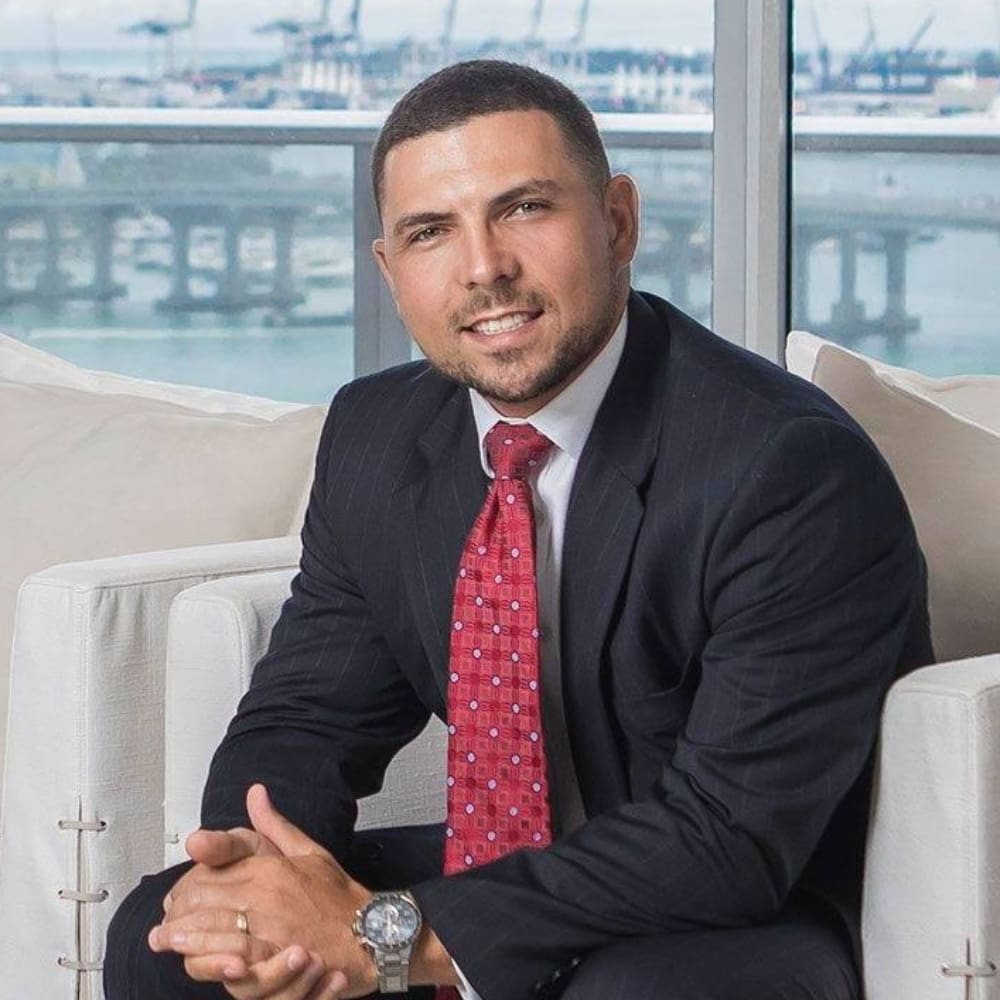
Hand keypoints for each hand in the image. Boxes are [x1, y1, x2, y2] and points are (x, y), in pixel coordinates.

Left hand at [151, 784, 376, 997]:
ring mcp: (267, 927)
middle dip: (178, 911)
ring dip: (183, 936)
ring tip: (164, 941)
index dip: (187, 885)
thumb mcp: (309, 850)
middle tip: (163, 923)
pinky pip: (231, 960)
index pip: (212, 871)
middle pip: (204, 898)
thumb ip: (274, 825)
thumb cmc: (340, 896)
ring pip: (210, 928)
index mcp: (269, 866)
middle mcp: (264, 893)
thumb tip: (255, 793)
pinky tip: (194, 960)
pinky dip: (209, 960)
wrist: (372, 933)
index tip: (175, 897)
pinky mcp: (273, 959)